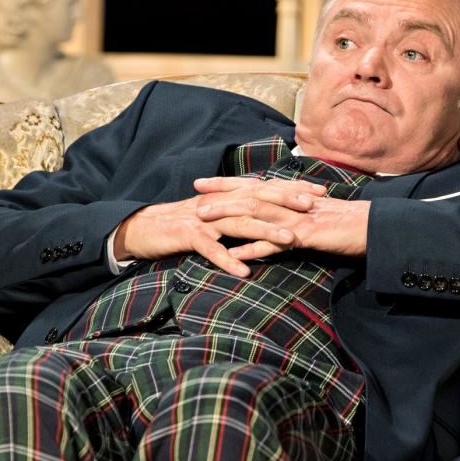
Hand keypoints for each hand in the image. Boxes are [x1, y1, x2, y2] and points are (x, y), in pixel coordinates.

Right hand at [114, 177, 327, 276]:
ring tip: (292, 242)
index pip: (265, 189)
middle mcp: (219, 204)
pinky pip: (210, 249)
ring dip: (267, 233)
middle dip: (287, 203)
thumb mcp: (213, 215)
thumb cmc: (180, 225)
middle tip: (313, 208)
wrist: (140, 228)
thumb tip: (268, 215)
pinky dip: (227, 260)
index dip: (291, 189)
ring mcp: (203, 219)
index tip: (319, 192)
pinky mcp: (187, 236)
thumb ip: (238, 214)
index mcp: (227, 198)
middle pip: (257, 200)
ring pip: (239, 223)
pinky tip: (244, 271)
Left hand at [193, 176, 370, 260]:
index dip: (228, 183)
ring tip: (202, 219)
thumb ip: (294, 215)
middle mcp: (290, 203)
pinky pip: (274, 242)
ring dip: (227, 215)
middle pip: (249, 194)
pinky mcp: (305, 235)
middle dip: (219, 192)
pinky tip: (234, 254)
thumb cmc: (347, 224)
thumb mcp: (316, 215)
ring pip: (256, 213)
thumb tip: (277, 219)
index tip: (204, 182)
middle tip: (194, 192)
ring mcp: (296, 218)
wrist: (373, 228)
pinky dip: (253, 248)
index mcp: (292, 197)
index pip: (254, 185)